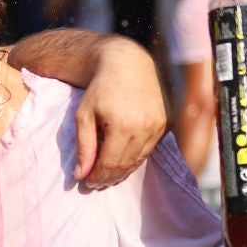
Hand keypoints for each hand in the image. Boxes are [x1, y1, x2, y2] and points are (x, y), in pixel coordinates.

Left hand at [71, 38, 166, 187]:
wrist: (128, 63)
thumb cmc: (100, 88)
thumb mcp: (84, 115)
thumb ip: (83, 146)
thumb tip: (79, 175)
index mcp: (123, 126)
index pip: (110, 163)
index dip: (98, 176)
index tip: (87, 182)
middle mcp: (145, 127)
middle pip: (126, 165)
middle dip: (109, 177)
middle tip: (95, 183)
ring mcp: (159, 126)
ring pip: (139, 160)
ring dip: (123, 171)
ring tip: (107, 176)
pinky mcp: (167, 123)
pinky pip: (149, 149)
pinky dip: (136, 158)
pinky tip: (122, 161)